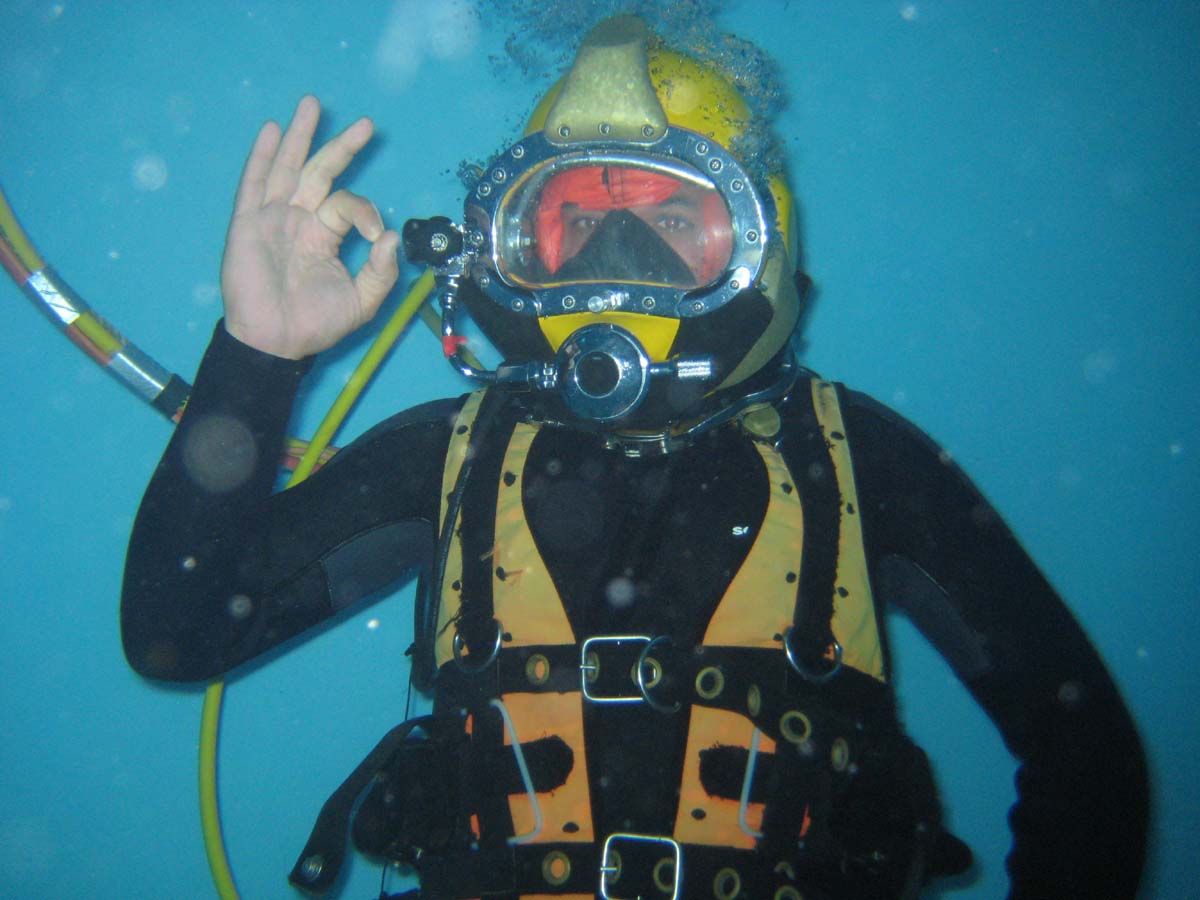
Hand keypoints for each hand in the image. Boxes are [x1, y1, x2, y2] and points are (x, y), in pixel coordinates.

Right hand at [220, 95, 399, 358]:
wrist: (275, 342)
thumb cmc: (314, 325)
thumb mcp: (361, 302)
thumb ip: (381, 272)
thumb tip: (393, 237)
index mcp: (323, 235)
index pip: (346, 204)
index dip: (365, 211)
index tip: (376, 235)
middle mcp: (299, 220)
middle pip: (320, 172)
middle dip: (340, 146)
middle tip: (364, 123)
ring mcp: (272, 218)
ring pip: (288, 168)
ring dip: (299, 136)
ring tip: (311, 104)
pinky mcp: (247, 224)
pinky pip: (254, 184)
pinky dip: (262, 157)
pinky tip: (271, 131)